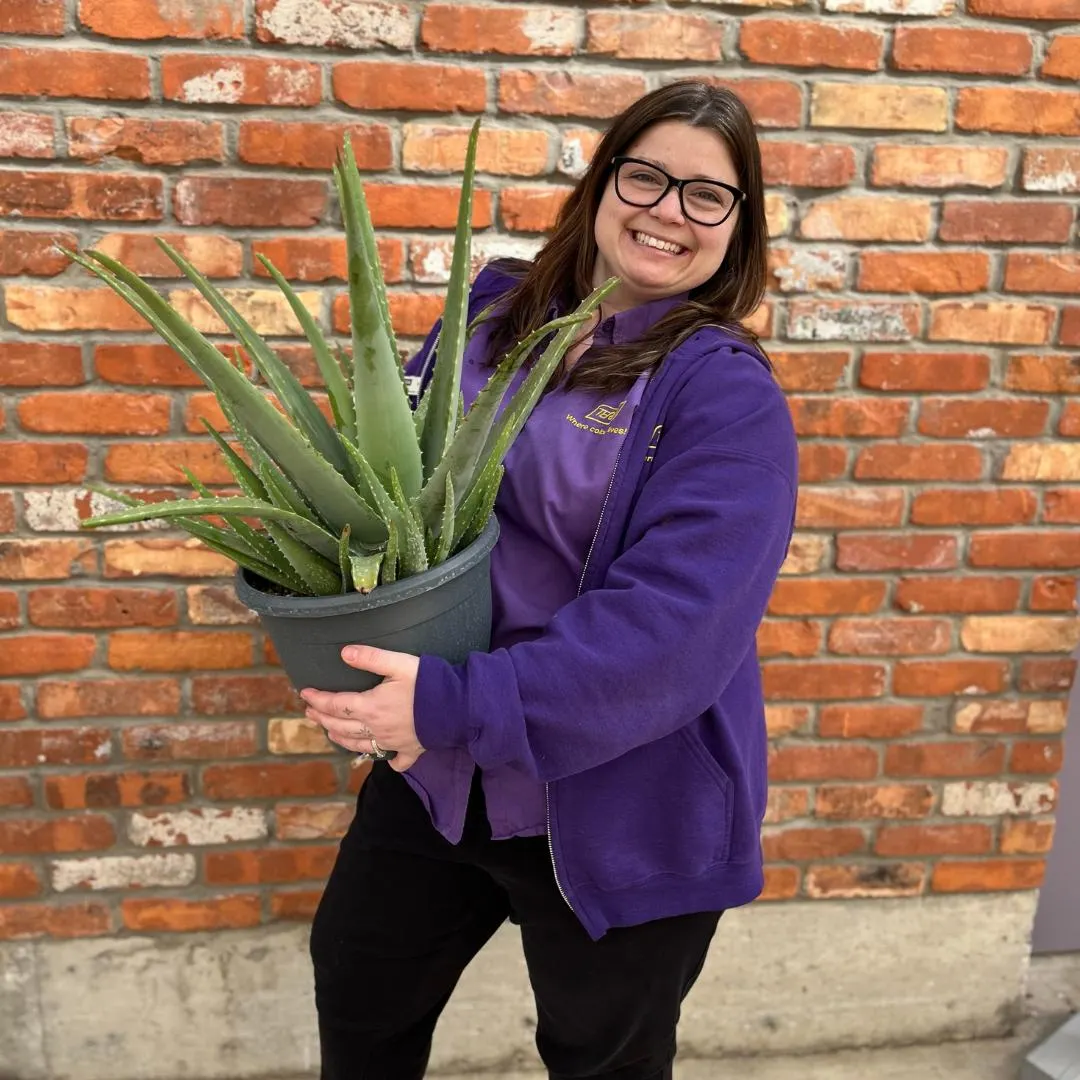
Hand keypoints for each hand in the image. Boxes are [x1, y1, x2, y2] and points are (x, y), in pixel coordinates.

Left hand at [300, 646, 423, 772]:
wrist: (458, 708)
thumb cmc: (429, 683)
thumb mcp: (399, 663)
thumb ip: (371, 657)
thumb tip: (344, 652)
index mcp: (371, 706)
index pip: (336, 704)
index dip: (318, 698)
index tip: (304, 693)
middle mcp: (377, 728)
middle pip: (342, 726)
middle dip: (322, 718)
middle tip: (310, 712)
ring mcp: (393, 742)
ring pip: (359, 744)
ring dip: (341, 738)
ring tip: (331, 732)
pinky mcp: (411, 750)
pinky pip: (395, 761)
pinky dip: (386, 760)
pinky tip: (384, 758)